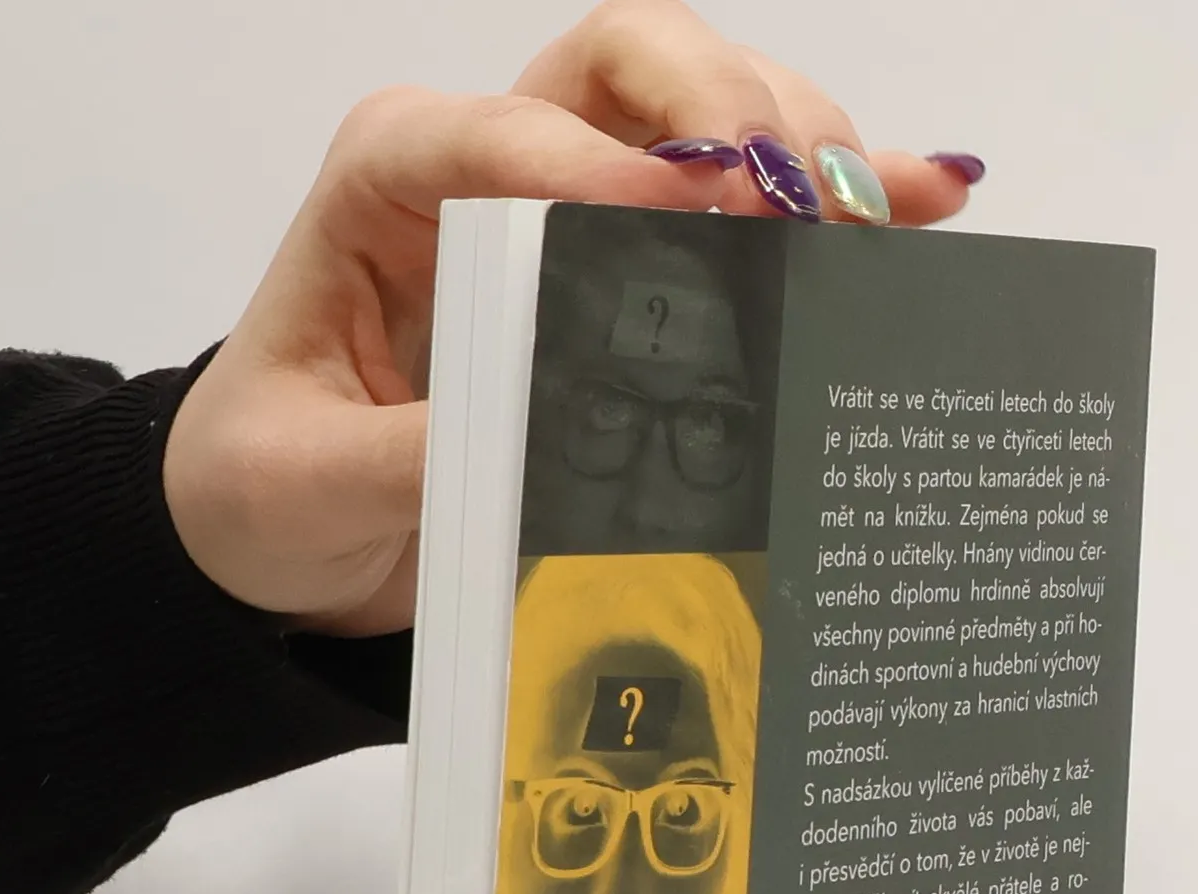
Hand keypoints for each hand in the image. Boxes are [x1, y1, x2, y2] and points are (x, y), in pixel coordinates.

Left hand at [165, 0, 977, 637]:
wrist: (290, 527)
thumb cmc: (273, 483)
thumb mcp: (309, 483)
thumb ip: (406, 456)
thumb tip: (540, 441)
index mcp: (393, 180)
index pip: (501, 129)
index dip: (601, 163)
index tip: (687, 219)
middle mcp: (496, 162)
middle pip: (629, 62)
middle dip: (720, 110)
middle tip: (784, 204)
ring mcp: (578, 200)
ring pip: (707, 107)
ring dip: (796, 148)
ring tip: (860, 227)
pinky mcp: (638, 264)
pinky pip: (747, 203)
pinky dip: (838, 194)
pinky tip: (924, 203)